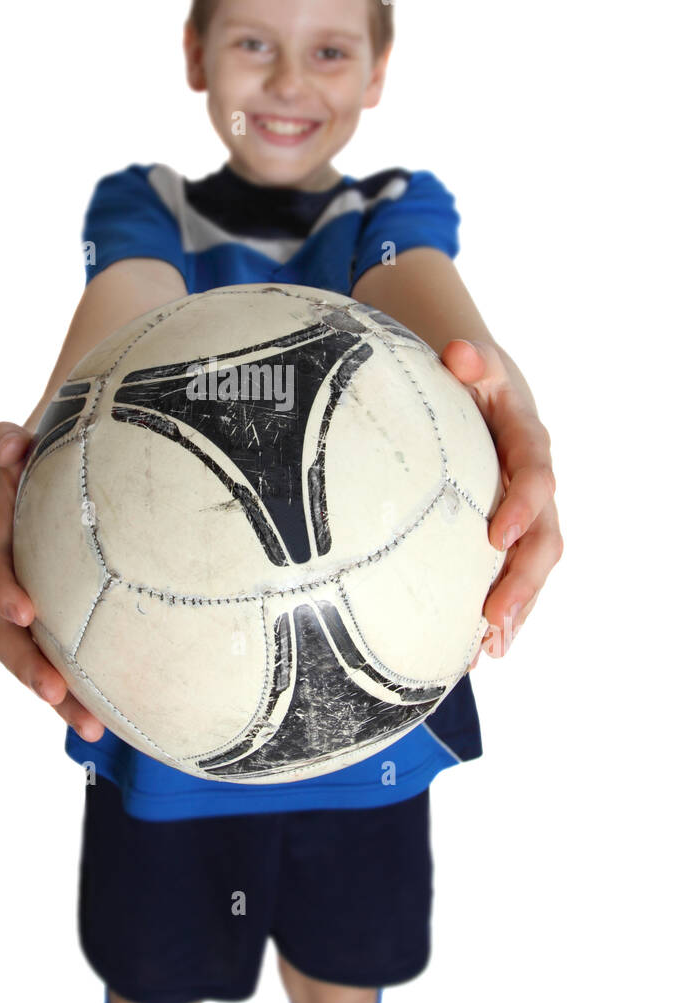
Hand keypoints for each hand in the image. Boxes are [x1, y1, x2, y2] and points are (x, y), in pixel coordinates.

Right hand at [0, 421, 104, 741]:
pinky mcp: (64, 626)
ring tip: (91, 727)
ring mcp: (39, 607)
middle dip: (28, 666)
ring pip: (35, 661)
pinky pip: (67, 664)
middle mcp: (15, 580)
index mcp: (4, 540)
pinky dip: (84, 694)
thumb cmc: (55, 451)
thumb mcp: (35, 440)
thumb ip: (11, 443)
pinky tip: (115, 722)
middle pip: (7, 635)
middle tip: (55, 690)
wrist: (78, 466)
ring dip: (58, 697)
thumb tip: (6, 442)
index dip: (2, 590)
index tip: (23, 611)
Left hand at [440, 341, 562, 665]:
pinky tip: (481, 648)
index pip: (535, 480)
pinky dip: (506, 613)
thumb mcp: (476, 363)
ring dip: (518, 611)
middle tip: (493, 617)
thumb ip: (471, 360)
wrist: (490, 393)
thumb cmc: (477, 379)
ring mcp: (531, 517)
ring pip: (536, 569)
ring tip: (490, 649)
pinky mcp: (515, 537)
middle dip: (523, 582)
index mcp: (529, 445)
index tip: (496, 537)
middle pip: (544, 540)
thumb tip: (458, 353)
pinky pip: (519, 578)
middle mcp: (537, 488)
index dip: (522, 509)